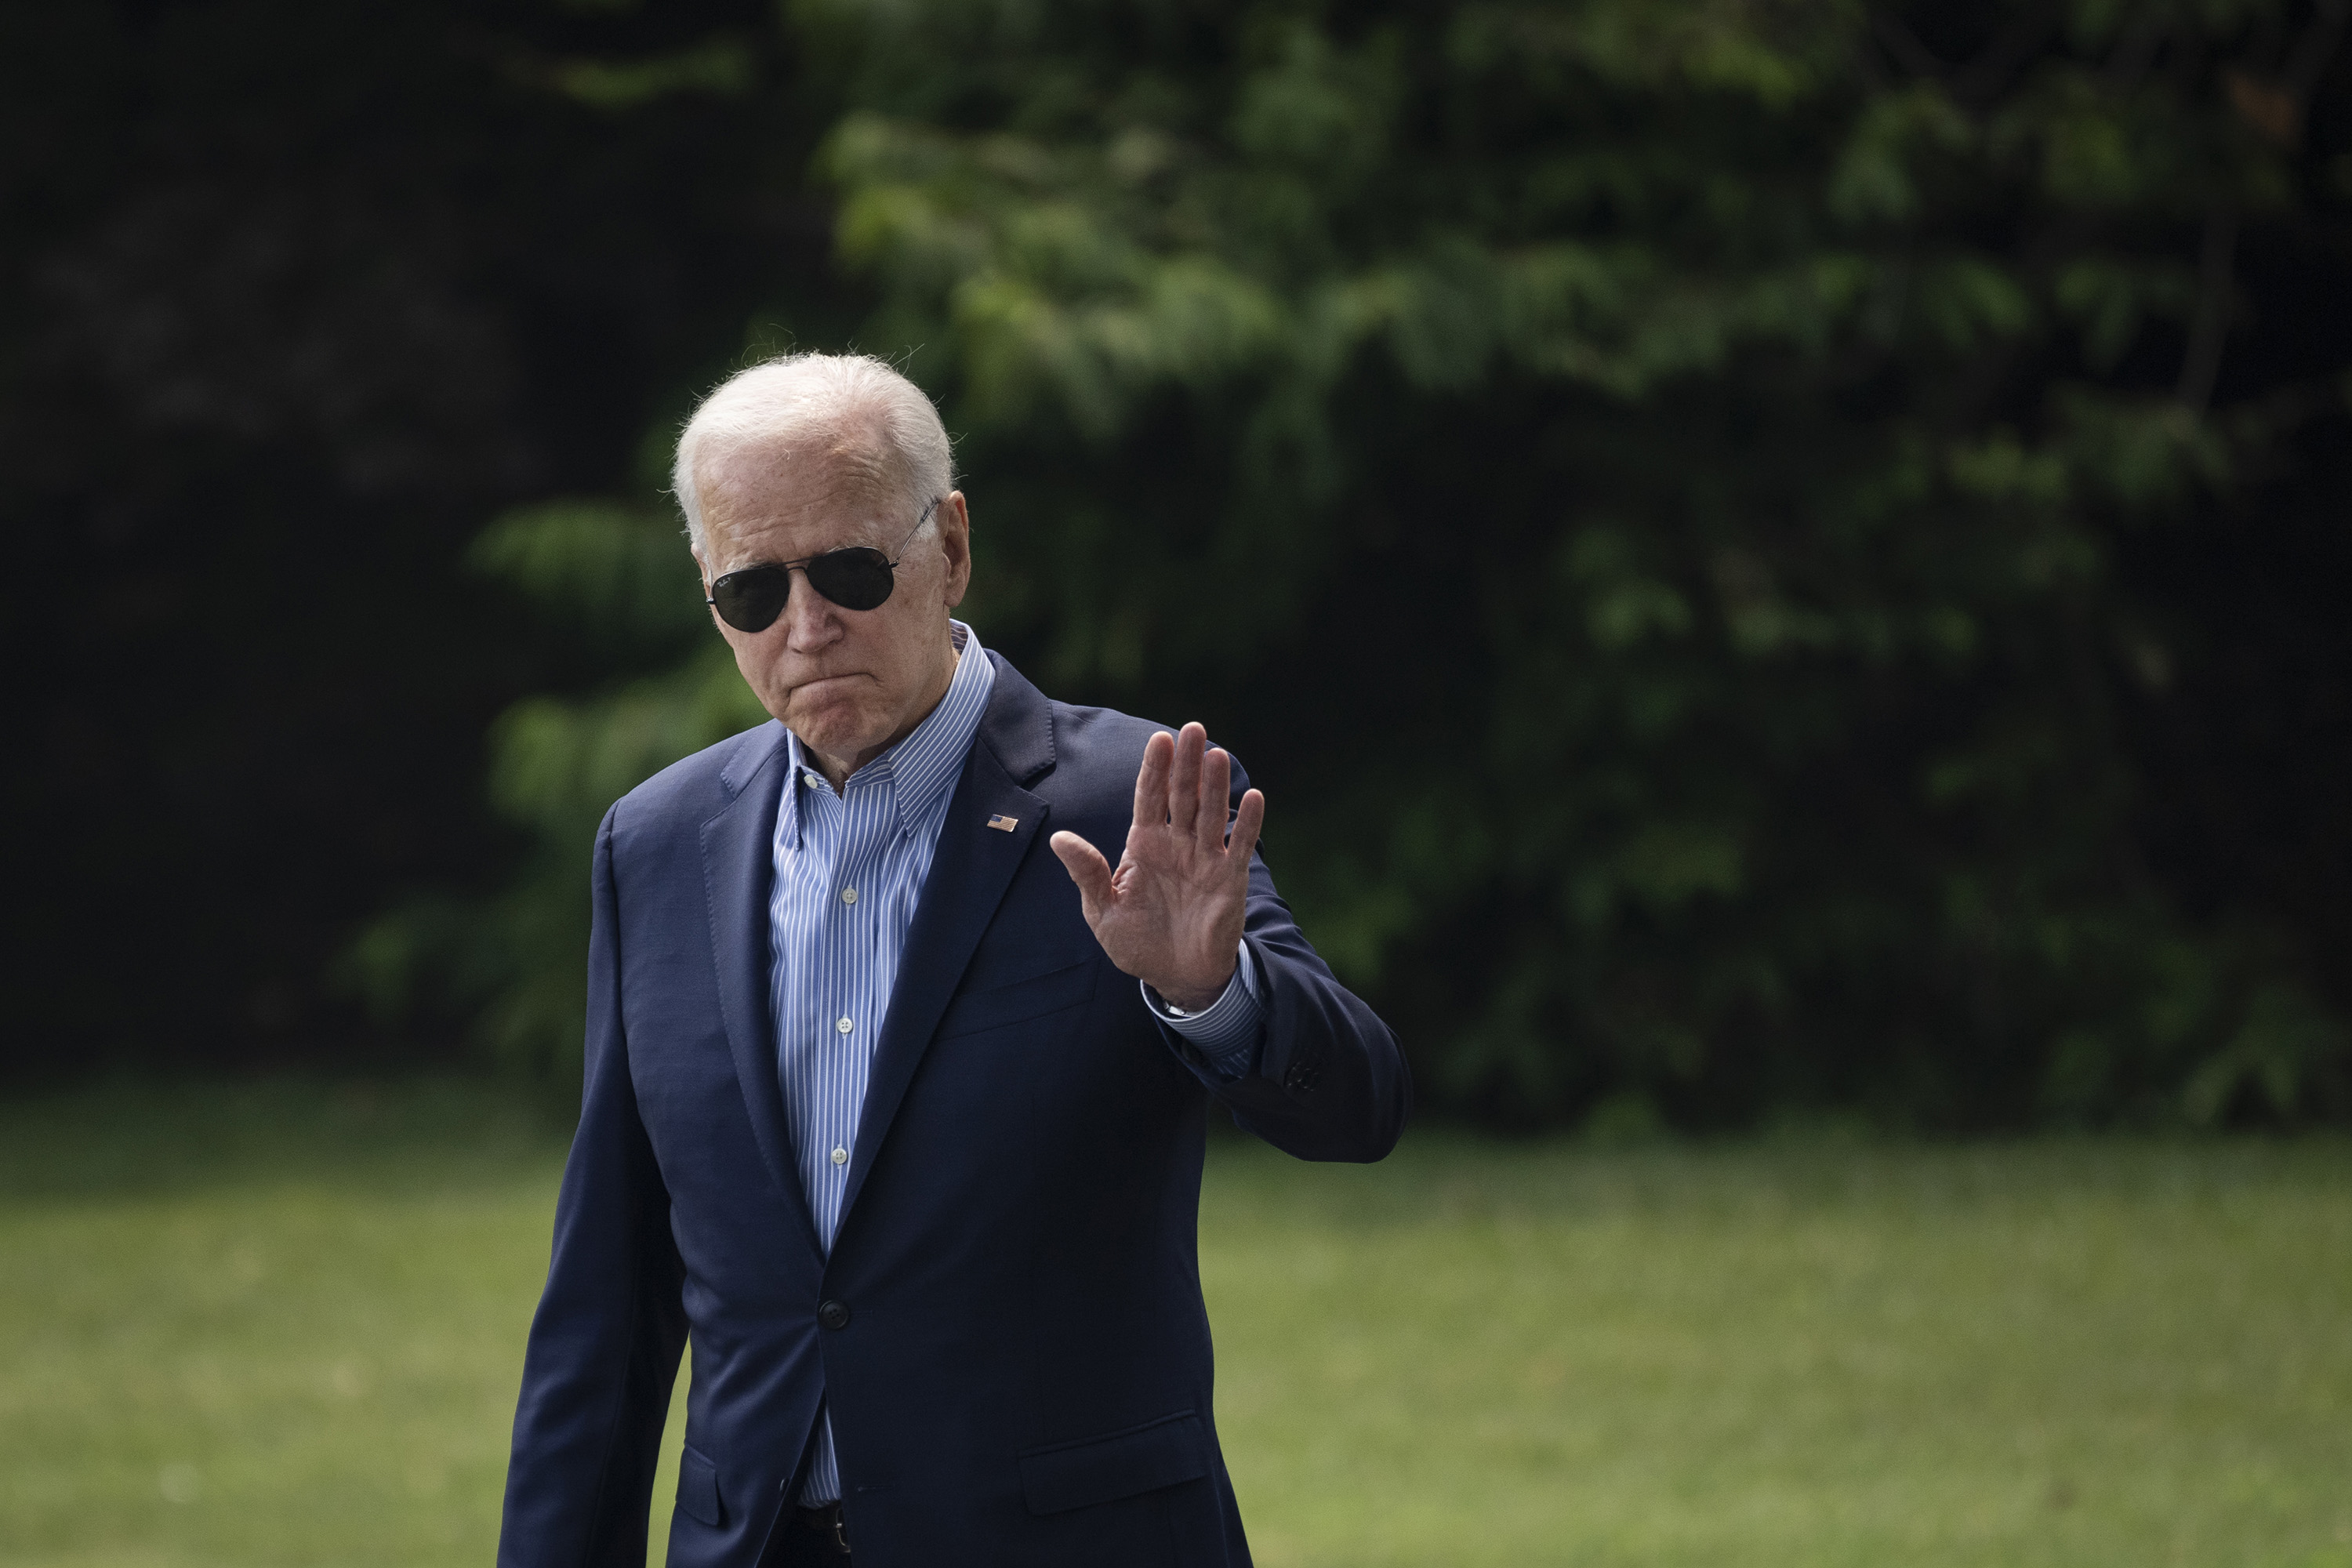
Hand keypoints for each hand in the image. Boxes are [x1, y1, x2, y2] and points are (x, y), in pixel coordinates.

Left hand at [1050, 722, 1265, 1011]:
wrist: (1175, 977)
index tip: (1158, 740)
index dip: (1154, 769)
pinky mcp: (1229, 880)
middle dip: (1186, 764)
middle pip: (1183, 796)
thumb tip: (1059, 837)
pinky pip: (1239, 846)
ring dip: (1216, 785)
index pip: (1150, 798)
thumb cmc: (1137, 942)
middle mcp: (1177, 844)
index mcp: (1144, 845)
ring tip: (1217, 754)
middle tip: (1192, 729)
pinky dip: (1247, 822)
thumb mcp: (1103, 911)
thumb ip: (1088, 873)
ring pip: (1212, 813)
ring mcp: (1205, 859)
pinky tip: (1252, 796)